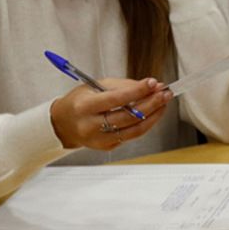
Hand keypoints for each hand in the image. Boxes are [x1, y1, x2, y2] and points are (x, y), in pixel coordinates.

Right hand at [49, 78, 172, 150]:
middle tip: (165, 93)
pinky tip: (152, 113)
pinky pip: (131, 135)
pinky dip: (145, 124)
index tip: (153, 83)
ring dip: (154, 115)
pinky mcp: (107, 147)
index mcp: (84, 107)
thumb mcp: (95, 86)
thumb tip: (150, 86)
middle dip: (151, 103)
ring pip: (134, 129)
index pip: (116, 99)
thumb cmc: (80, 102)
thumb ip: (123, 86)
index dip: (137, 91)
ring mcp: (99, 139)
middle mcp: (90, 125)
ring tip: (163, 102)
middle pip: (128, 116)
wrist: (63, 124)